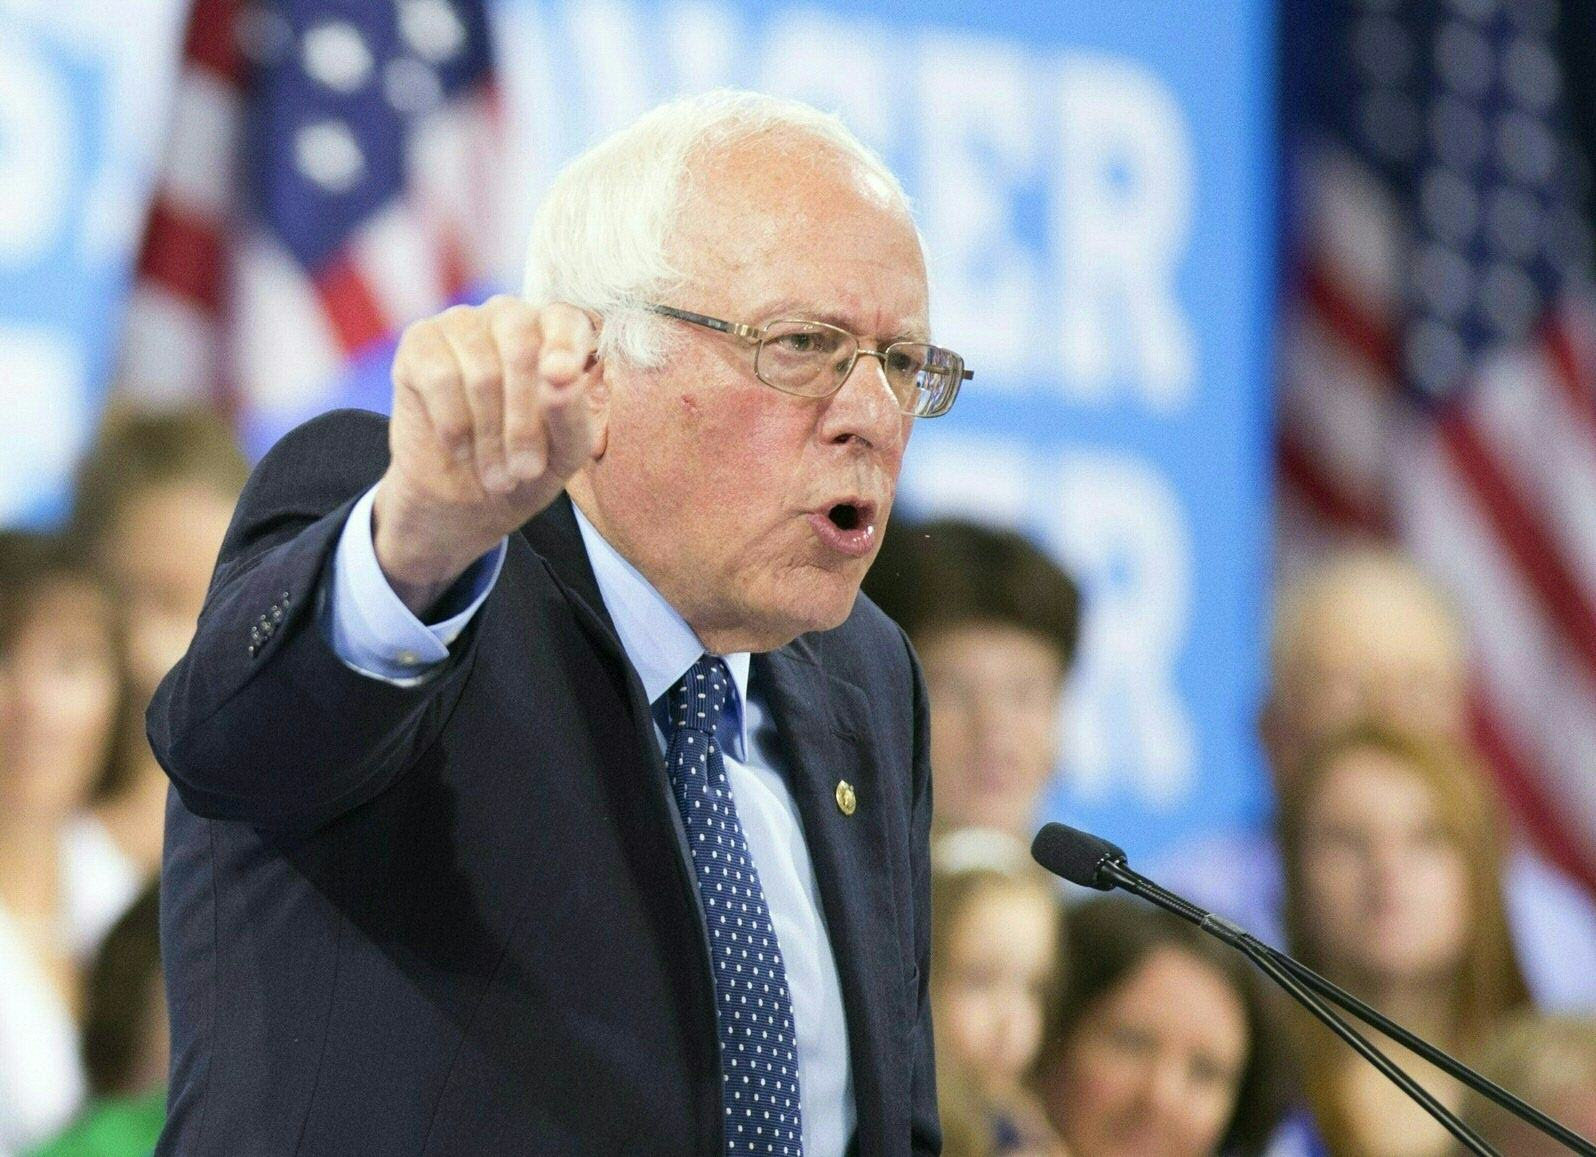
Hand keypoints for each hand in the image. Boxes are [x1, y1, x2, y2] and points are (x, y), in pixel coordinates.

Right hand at [372, 295, 600, 613]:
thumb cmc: (522, 472)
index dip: (566, 345)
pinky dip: (453, 423)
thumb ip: (574, 415)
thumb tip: (564, 373)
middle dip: (526, 415)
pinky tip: (457, 453)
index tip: (560, 383)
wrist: (460, 506)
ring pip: (480, 361)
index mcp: (556, 336)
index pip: (568, 317)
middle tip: (524, 473)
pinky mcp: (418, 347)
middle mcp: (509, 319)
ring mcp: (460, 326)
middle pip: (523, 337)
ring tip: (496, 475)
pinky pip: (438, 373)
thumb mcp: (563, 457)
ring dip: (490, 430)